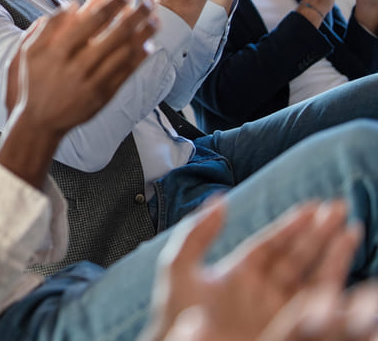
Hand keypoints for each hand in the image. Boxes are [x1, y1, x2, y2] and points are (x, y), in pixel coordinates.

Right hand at [0, 0, 156, 186]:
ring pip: (124, 54)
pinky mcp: (102, 97)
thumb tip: (72, 5)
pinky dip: (138, 59)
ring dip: (143, 34)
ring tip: (156, 19)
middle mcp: (77, 66)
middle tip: (148, 0)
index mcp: (59, 51)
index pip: (92, 21)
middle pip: (114, 34)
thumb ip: (47, 27)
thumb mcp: (28, 52)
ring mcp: (91, 83)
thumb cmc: (33, 82)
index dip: (111, 5)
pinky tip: (148, 46)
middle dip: (135, 15)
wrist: (38, 121)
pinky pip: (125, 74)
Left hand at [140, 197, 362, 340]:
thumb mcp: (180, 269)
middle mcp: (262, 290)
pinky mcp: (288, 330)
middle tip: (339, 207)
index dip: (292, 225)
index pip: (272, 244)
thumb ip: (196, 233)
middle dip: (320, 232)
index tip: (313, 205)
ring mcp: (276, 310)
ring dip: (333, 255)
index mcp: (240, 272)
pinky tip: (346, 273)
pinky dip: (333, 290)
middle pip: (297, 256)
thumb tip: (220, 198)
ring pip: (312, 278)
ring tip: (351, 230)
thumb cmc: (175, 316)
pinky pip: (315, 308)